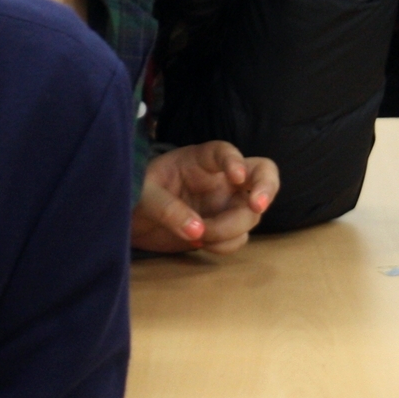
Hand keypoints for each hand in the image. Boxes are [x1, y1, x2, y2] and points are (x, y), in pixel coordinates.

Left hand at [131, 142, 279, 254]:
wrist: (132, 220)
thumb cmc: (136, 193)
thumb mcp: (143, 196)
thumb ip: (167, 209)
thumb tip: (196, 230)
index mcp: (199, 160)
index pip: (224, 152)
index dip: (234, 161)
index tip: (236, 175)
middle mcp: (220, 179)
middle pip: (261, 174)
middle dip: (266, 188)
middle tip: (257, 206)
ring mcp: (225, 204)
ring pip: (250, 214)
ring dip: (231, 229)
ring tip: (199, 236)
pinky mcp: (224, 228)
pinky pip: (239, 237)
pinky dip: (225, 245)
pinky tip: (200, 244)